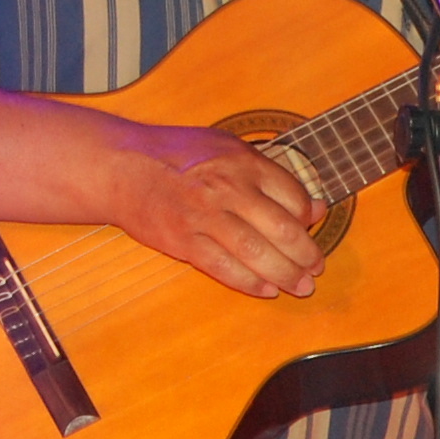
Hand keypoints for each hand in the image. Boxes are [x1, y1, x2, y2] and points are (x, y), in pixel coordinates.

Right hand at [107, 123, 326, 299]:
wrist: (123, 167)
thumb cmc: (177, 155)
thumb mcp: (228, 149)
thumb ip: (271, 176)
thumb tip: (314, 206)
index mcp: (243, 162)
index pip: (293, 196)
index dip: (309, 218)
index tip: (312, 229)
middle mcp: (228, 188)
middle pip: (283, 230)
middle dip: (306, 254)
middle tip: (316, 267)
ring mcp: (205, 217)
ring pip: (258, 254)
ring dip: (286, 275)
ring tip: (301, 286)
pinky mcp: (184, 241)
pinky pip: (225, 268)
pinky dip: (250, 283)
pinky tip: (266, 289)